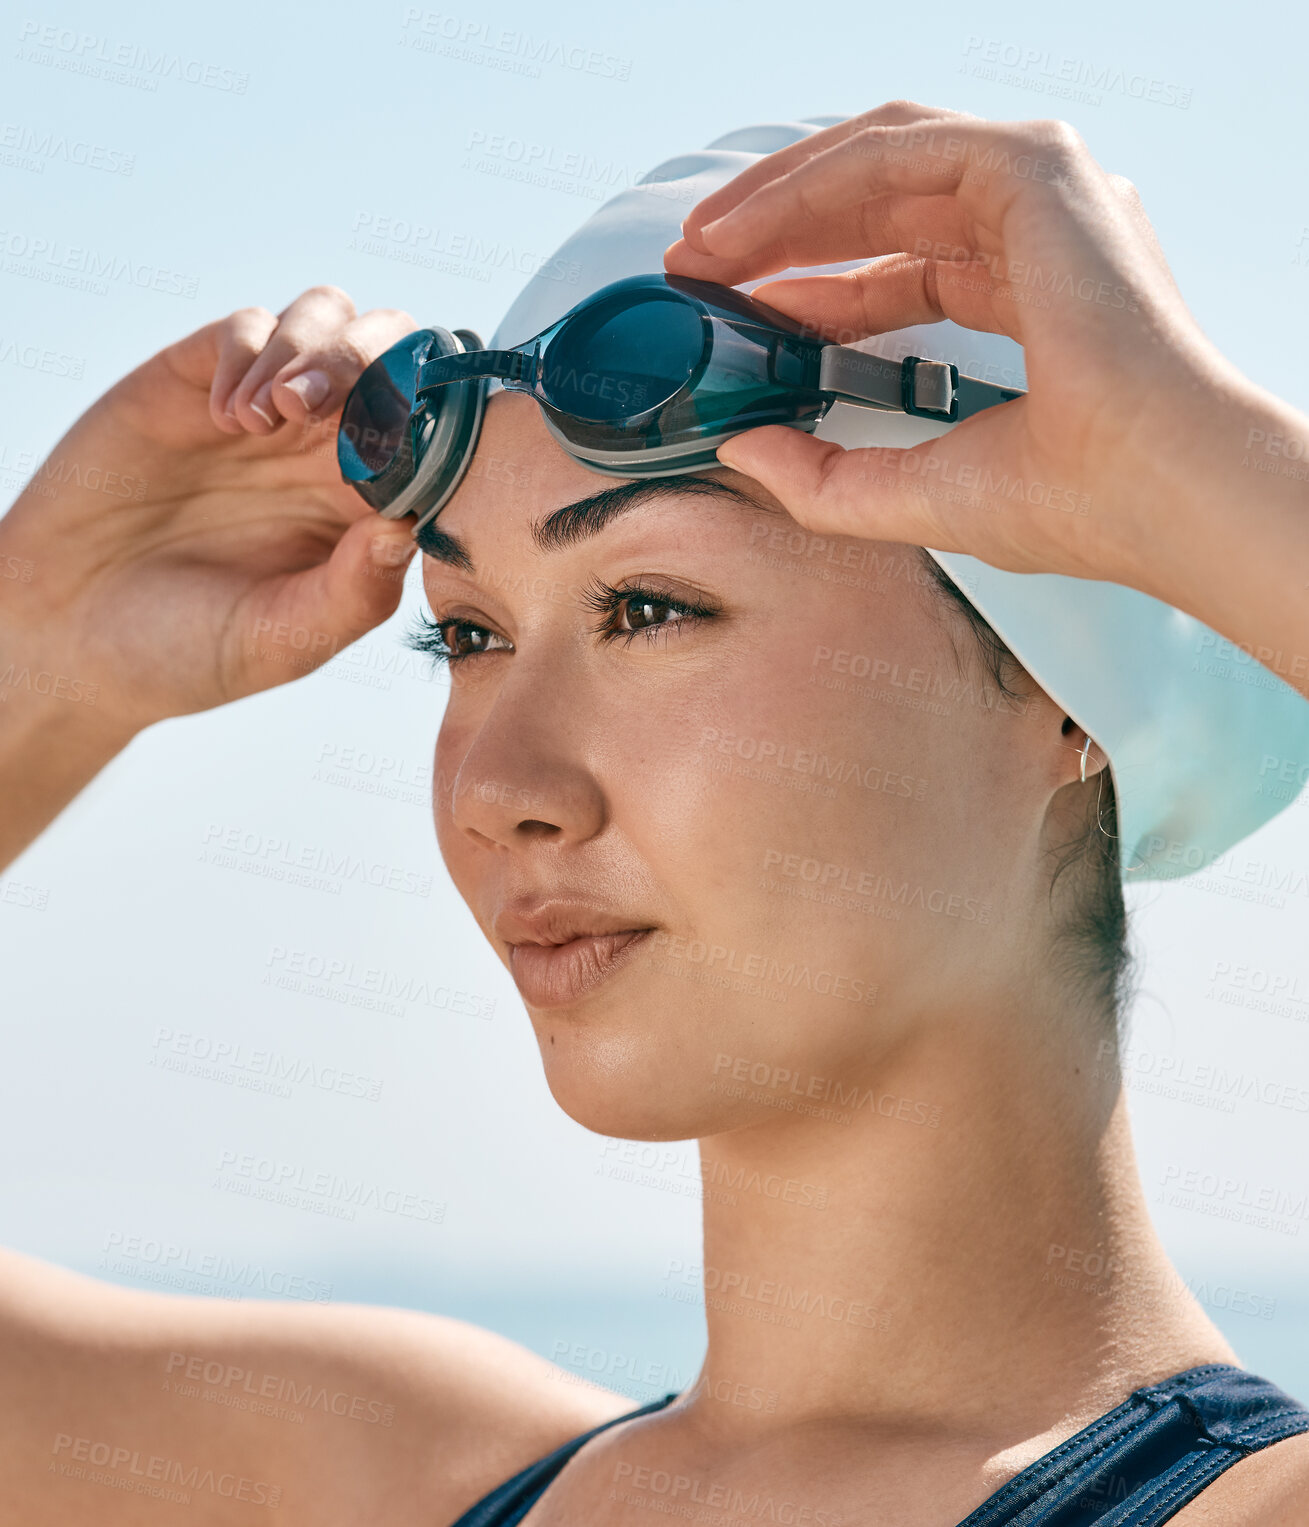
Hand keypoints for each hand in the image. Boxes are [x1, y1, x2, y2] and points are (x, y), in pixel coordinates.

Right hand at [0, 285, 417, 732]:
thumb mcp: (284, 641)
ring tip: (270, 418)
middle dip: (380, 363)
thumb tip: (407, 528)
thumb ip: (353, 594)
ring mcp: (264, 411)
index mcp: (366, 507)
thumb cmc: (189, 648)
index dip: (435, 424)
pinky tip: (226, 421)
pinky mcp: (195, 381)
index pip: (433, 435)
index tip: (405, 448)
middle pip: (393, 355)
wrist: (69, 634)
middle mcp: (326, 448)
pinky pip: (246, 326)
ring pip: (329, 318)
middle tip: (331, 411)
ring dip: (317, 349)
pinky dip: (247, 353)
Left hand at [663, 102, 1266, 595]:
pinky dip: (812, 184)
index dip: (807, 288)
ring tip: (703, 247)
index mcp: (1028, 298)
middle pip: (877, 205)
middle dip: (777, 232)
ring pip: (879, 162)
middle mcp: (1036, 234)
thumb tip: (738, 448)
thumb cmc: (1070, 502)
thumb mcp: (913, 494)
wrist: (1152, 488)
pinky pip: (894, 153)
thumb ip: (821, 476)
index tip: (734, 311)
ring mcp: (1041, 192)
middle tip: (696, 266)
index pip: (896, 272)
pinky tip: (749, 229)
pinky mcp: (1034, 169)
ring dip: (781, 198)